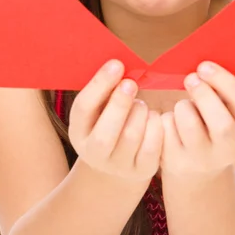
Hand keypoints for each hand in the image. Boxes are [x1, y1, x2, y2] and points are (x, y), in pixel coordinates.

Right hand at [68, 60, 163, 182]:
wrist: (118, 164)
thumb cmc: (109, 123)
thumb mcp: (100, 110)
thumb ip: (105, 91)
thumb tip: (119, 65)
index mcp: (79, 131)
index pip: (84, 108)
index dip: (100, 84)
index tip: (117, 64)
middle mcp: (94, 153)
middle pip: (105, 132)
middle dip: (119, 103)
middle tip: (131, 82)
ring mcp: (118, 165)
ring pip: (131, 137)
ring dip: (139, 113)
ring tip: (141, 104)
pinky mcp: (141, 170)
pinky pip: (152, 147)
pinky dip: (155, 126)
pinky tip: (153, 117)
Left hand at [159, 61, 234, 180]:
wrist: (196, 168)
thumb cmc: (211, 124)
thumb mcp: (225, 112)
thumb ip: (222, 91)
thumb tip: (204, 66)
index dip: (223, 80)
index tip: (203, 66)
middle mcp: (230, 149)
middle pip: (222, 124)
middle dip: (203, 94)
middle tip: (190, 78)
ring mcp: (203, 159)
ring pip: (190, 125)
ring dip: (182, 106)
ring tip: (183, 107)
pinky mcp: (177, 161)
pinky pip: (167, 131)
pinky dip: (166, 119)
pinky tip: (172, 123)